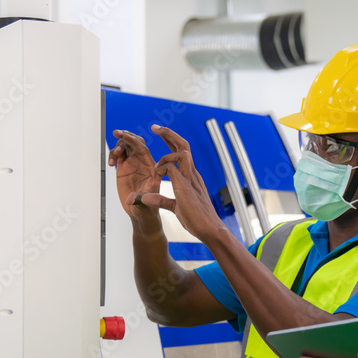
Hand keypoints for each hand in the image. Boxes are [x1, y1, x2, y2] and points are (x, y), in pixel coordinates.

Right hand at [108, 129, 160, 221]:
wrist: (141, 212)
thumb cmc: (147, 207)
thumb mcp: (145, 203)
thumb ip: (138, 199)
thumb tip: (131, 200)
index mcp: (151, 166)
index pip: (142, 148)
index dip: (133, 140)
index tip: (125, 136)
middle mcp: (142, 163)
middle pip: (134, 142)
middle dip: (126, 136)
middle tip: (117, 133)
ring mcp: (133, 164)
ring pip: (126, 146)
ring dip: (118, 146)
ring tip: (114, 158)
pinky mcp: (124, 168)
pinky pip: (118, 155)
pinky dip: (113, 154)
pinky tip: (110, 163)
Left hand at [147, 125, 227, 241]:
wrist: (209, 230)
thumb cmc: (197, 221)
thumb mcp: (175, 208)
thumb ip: (162, 200)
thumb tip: (148, 198)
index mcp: (191, 177)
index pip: (182, 152)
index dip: (171, 141)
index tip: (159, 134)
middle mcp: (193, 174)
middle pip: (184, 145)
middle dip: (168, 134)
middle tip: (155, 127)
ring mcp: (191, 178)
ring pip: (181, 152)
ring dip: (166, 155)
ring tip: (157, 166)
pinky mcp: (185, 186)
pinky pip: (171, 168)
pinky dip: (162, 169)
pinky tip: (157, 178)